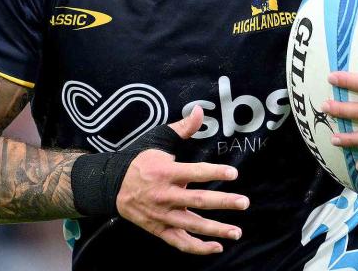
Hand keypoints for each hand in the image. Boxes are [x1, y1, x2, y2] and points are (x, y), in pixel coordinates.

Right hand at [115, 105, 249, 254]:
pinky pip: (180, 242)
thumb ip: (183, 128)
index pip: (194, 172)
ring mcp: (162, 216)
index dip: (214, 172)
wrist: (113, 186)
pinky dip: (198, 248)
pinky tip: (217, 247)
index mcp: (165, 172)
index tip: (233, 174)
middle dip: (223, 202)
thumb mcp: (159, 140)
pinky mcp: (160, 230)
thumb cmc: (141, 162)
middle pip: (197, 201)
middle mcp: (165, 195)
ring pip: (192, 225)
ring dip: (216, 230)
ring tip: (237, 232)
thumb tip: (200, 110)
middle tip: (244, 203)